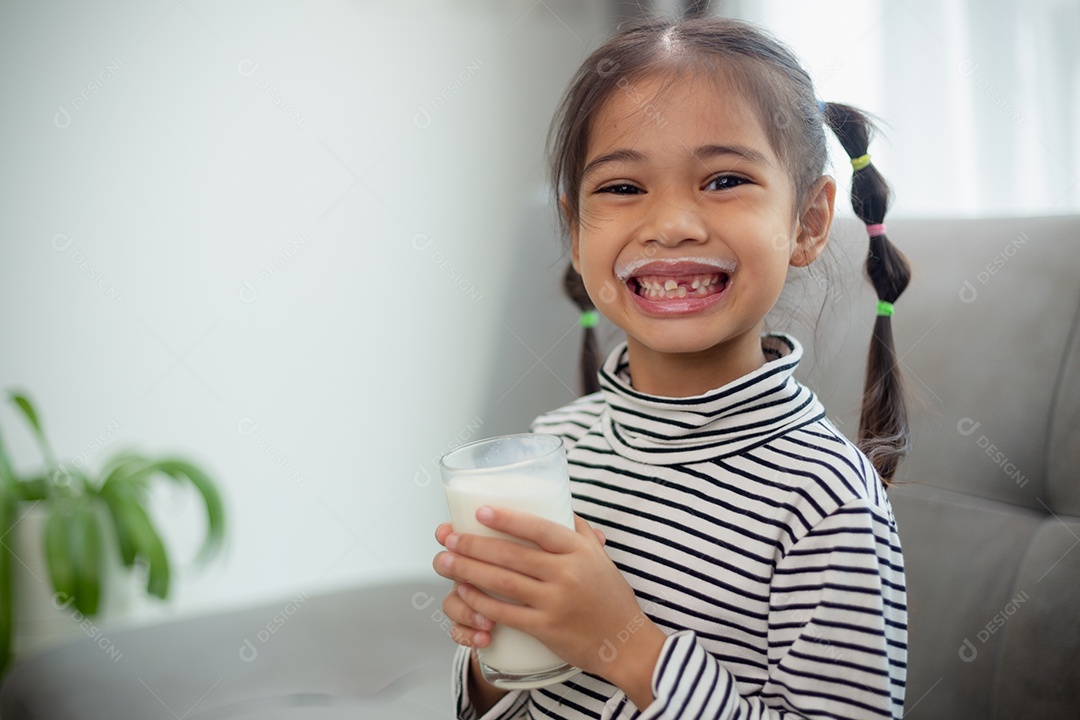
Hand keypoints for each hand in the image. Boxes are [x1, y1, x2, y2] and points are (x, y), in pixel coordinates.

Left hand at [432, 507, 663, 702]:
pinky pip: (506, 613)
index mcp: (579, 551)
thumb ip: (577, 529)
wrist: (626, 643)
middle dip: (474, 544)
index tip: (480, 511)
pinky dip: (481, 602)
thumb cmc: (610, 596)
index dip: (509, 519)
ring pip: (504, 582)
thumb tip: (553, 503)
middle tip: (448, 537)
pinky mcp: (546, 628)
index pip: (540, 528)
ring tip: (444, 561)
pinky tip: (463, 592)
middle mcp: (568, 574)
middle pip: (512, 555)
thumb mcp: (599, 556)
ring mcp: (556, 602)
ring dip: (468, 570)